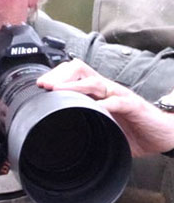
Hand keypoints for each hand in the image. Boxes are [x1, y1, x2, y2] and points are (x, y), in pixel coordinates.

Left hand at [37, 59, 173, 156]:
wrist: (162, 133)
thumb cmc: (130, 126)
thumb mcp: (102, 122)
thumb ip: (85, 120)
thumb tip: (60, 130)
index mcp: (96, 90)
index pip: (72, 72)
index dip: (55, 76)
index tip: (39, 85)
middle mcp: (105, 87)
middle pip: (79, 69)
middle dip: (59, 75)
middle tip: (44, 86)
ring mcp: (118, 94)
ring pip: (93, 82)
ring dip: (73, 85)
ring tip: (57, 91)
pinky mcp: (132, 105)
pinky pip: (117, 101)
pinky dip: (104, 104)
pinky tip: (94, 108)